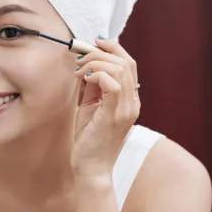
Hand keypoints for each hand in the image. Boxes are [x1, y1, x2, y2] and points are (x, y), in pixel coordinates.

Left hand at [71, 36, 139, 179]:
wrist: (90, 168)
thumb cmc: (88, 138)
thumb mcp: (90, 105)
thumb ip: (92, 85)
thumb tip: (86, 62)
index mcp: (130, 99)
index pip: (129, 64)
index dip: (113, 48)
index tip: (94, 42)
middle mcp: (133, 103)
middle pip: (125, 62)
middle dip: (100, 53)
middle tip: (79, 59)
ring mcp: (127, 109)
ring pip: (119, 69)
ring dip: (95, 63)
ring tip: (78, 71)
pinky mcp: (115, 115)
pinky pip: (111, 83)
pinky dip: (96, 74)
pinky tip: (83, 79)